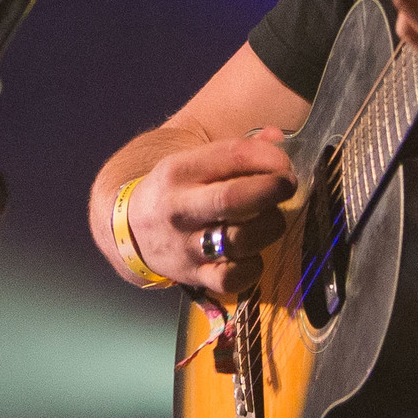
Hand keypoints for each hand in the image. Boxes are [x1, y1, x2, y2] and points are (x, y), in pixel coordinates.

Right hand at [125, 129, 295, 299]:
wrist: (129, 230)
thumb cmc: (176, 190)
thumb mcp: (194, 162)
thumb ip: (237, 150)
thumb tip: (278, 138)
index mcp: (180, 170)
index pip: (232, 155)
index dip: (268, 157)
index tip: (283, 163)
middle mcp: (180, 207)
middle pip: (233, 199)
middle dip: (271, 189)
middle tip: (288, 186)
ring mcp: (185, 245)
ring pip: (240, 240)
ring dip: (269, 227)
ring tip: (271, 220)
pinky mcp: (193, 276)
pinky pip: (233, 278)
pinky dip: (253, 268)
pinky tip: (254, 254)